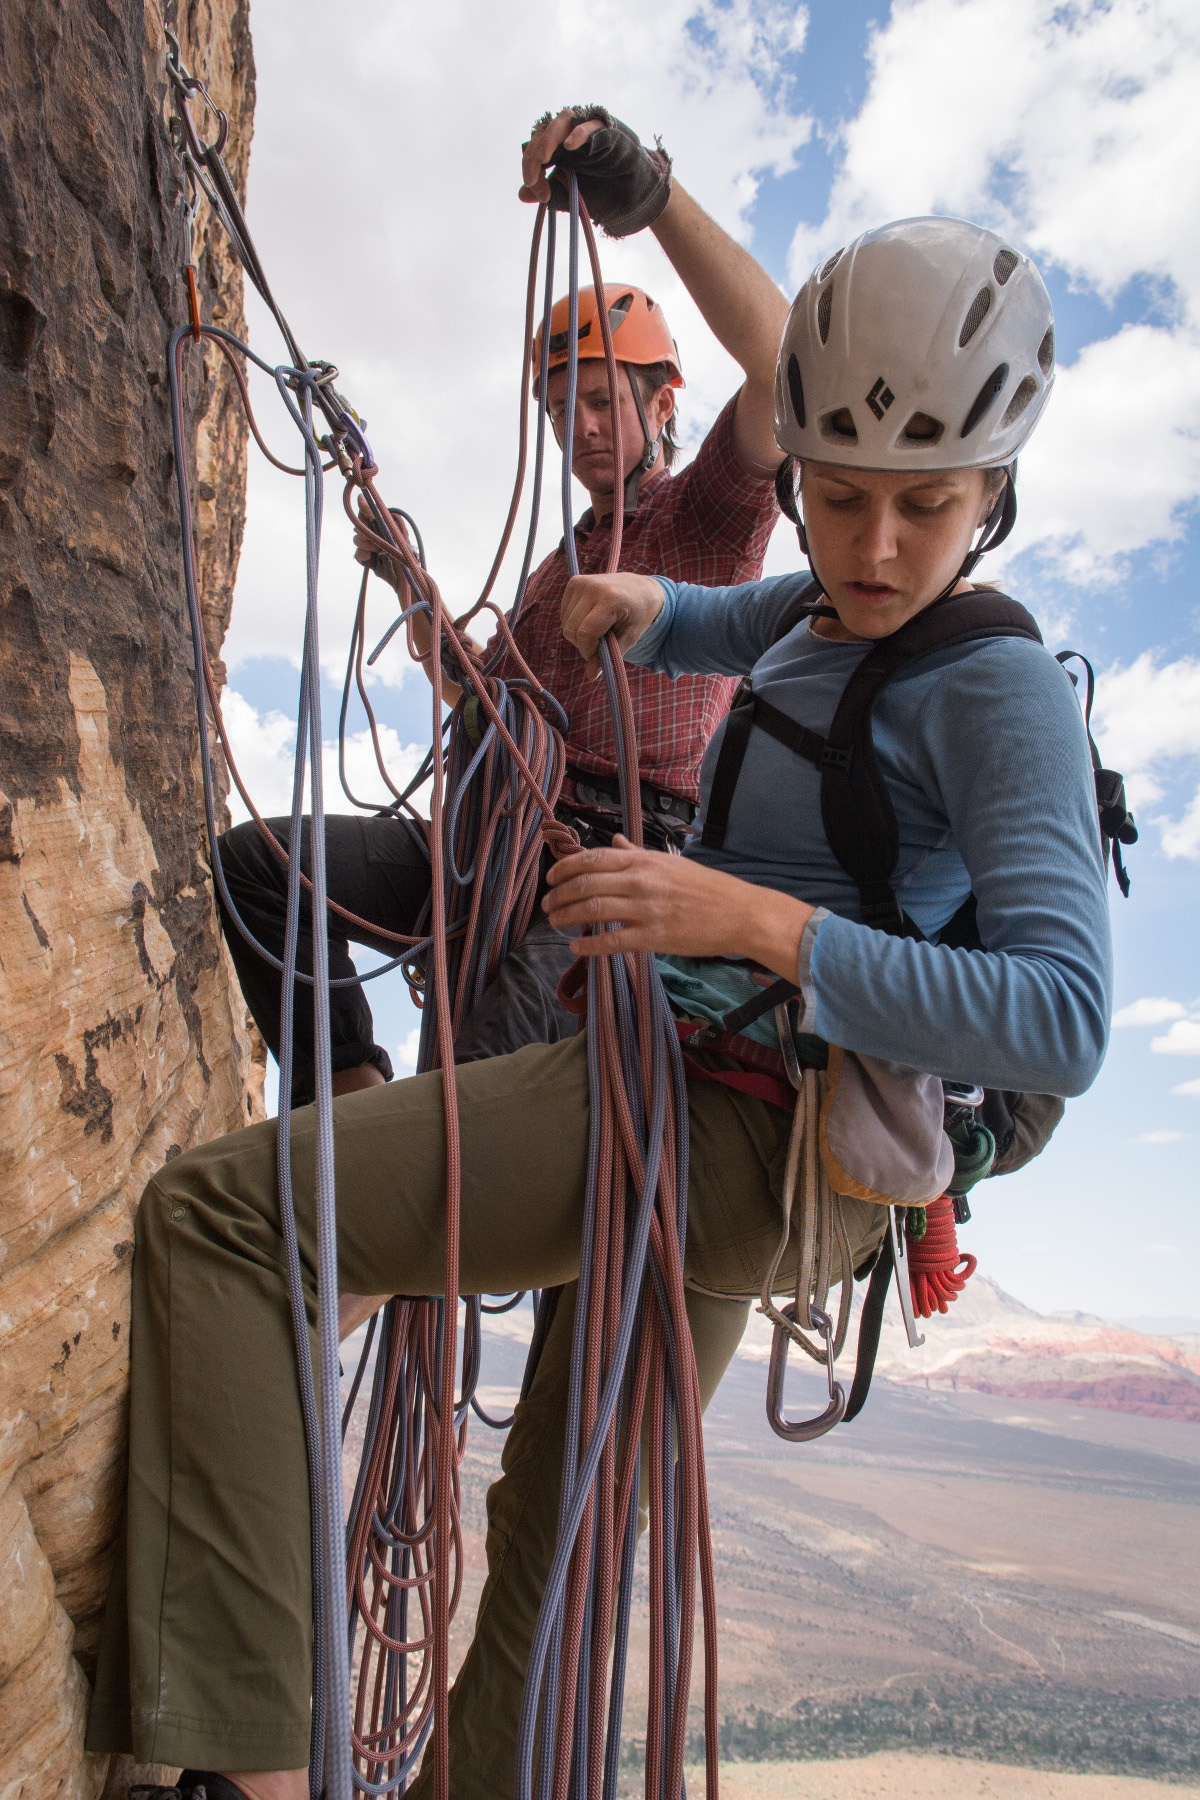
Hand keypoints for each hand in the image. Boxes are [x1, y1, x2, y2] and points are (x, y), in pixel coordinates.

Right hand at [353, 496, 401, 593]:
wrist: (407, 579)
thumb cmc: (404, 551)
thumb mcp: (390, 530)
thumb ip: (375, 513)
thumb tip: (360, 497)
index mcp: (385, 524)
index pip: (366, 513)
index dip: (363, 517)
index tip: (366, 522)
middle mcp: (379, 534)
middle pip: (360, 527)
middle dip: (364, 534)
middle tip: (372, 539)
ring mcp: (374, 548)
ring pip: (357, 541)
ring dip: (363, 545)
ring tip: (374, 551)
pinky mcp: (371, 561)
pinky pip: (358, 555)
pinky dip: (361, 556)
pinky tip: (369, 558)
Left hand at [520, 110, 603, 203]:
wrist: (632, 199)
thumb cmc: (602, 194)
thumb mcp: (570, 197)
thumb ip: (550, 193)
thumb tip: (521, 194)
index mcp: (559, 149)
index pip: (535, 148)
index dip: (529, 166)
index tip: (532, 188)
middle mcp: (570, 136)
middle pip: (544, 131)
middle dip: (534, 155)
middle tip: (532, 178)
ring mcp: (588, 130)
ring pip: (563, 120)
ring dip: (550, 138)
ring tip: (543, 157)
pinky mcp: (608, 132)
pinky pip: (592, 125)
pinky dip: (580, 133)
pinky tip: (569, 144)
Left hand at [543, 836, 813, 977]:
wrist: (740, 913)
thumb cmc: (706, 887)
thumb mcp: (670, 862)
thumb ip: (637, 854)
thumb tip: (614, 842)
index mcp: (644, 862)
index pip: (592, 859)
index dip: (565, 868)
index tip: (551, 878)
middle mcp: (641, 881)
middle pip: (586, 884)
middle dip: (559, 895)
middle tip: (547, 905)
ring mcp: (647, 909)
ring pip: (593, 910)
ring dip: (567, 916)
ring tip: (554, 922)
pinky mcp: (655, 937)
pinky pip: (613, 940)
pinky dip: (589, 944)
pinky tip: (576, 946)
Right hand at [561, 572, 664, 679]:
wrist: (642, 588)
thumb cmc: (639, 614)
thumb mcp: (630, 637)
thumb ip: (610, 656)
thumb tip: (591, 676)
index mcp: (610, 599)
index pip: (585, 633)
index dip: (588, 651)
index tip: (600, 655)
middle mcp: (592, 587)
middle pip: (571, 629)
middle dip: (583, 644)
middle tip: (601, 643)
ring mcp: (581, 582)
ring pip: (566, 623)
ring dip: (578, 634)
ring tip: (598, 628)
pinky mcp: (574, 582)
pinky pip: (564, 613)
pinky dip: (574, 622)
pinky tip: (590, 618)